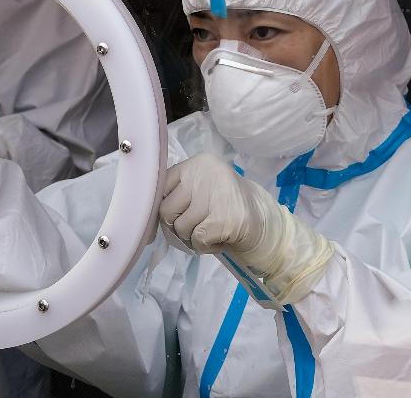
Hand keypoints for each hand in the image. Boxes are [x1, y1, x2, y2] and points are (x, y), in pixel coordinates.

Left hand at [159, 153, 333, 303]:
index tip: (168, 218)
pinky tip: (219, 240)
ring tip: (211, 232)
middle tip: (196, 227)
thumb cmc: (227, 206)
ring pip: (180, 227)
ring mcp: (214, 196)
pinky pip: (196, 240)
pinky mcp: (222, 220)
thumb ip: (178, 192)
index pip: (160, 185)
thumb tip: (145, 212)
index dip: (160, 207)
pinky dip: (204, 247)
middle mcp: (204, 174)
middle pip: (165, 209)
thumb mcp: (202, 188)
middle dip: (177, 225)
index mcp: (198, 163)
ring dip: (192, 238)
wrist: (265, 223)